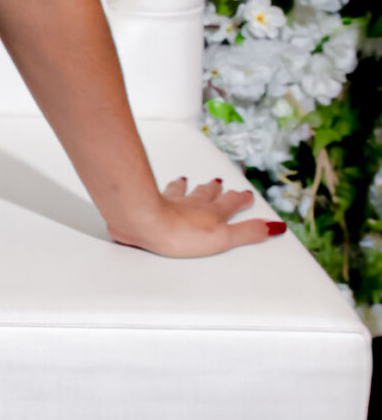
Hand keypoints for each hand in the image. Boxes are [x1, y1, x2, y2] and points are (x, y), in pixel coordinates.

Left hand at [106, 174, 288, 256]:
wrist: (144, 221)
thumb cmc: (181, 233)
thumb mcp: (223, 238)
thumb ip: (248, 233)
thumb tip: (274, 227)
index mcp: (213, 213)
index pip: (232, 203)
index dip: (241, 199)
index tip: (248, 194)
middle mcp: (193, 204)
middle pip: (207, 194)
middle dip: (216, 189)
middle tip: (219, 182)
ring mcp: (171, 202)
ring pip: (184, 191)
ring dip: (189, 186)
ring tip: (188, 180)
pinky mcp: (151, 204)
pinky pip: (160, 193)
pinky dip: (162, 190)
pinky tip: (156, 188)